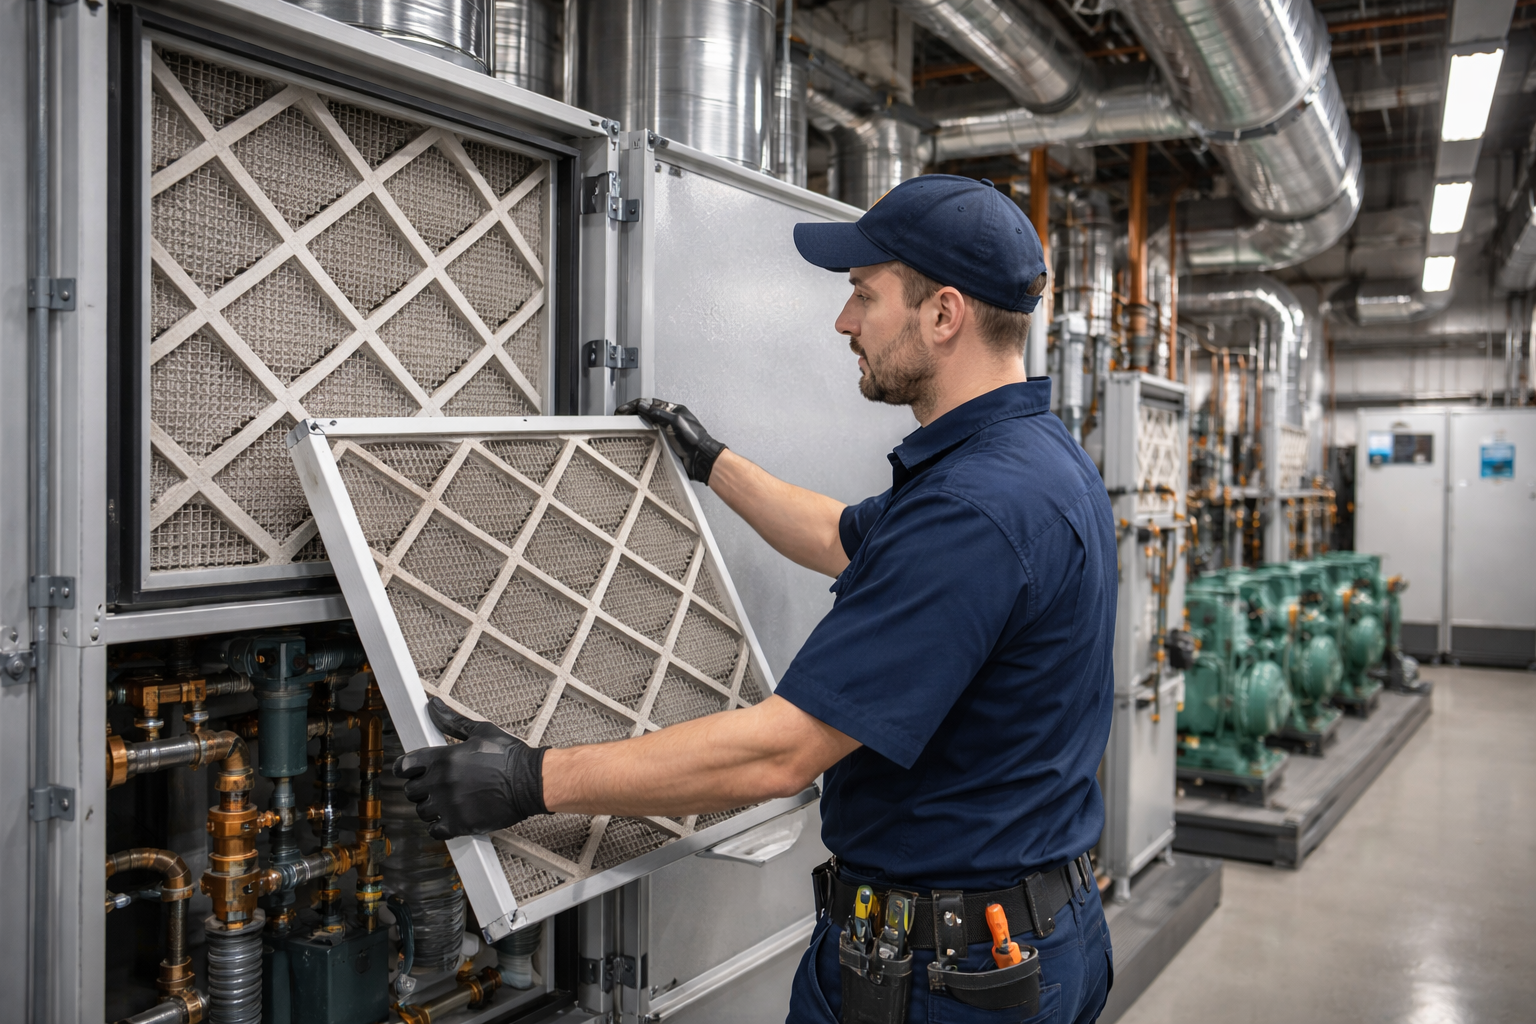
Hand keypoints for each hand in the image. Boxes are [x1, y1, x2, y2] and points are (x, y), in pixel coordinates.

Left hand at [393, 697, 547, 839]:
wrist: (531, 782)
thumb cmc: (510, 757)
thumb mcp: (480, 731)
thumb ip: (451, 721)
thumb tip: (434, 706)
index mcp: (444, 757)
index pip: (404, 766)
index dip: (407, 768)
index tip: (413, 770)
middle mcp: (441, 782)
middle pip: (411, 790)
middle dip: (421, 788)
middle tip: (437, 785)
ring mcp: (449, 805)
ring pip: (422, 811)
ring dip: (430, 807)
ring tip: (447, 801)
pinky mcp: (459, 824)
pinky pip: (435, 830)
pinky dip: (440, 826)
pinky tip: (452, 817)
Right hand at [616, 398, 727, 483]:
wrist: (701, 460)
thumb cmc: (694, 440)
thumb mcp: (675, 421)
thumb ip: (657, 413)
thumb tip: (642, 406)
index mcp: (673, 411)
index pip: (650, 404)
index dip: (635, 406)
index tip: (622, 410)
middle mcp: (669, 421)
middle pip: (647, 415)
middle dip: (633, 415)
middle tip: (620, 418)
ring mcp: (667, 433)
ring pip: (647, 427)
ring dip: (637, 427)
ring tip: (626, 428)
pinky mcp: (665, 445)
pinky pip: (651, 440)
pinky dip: (643, 440)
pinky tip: (637, 441)